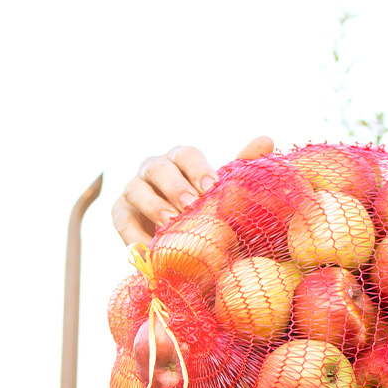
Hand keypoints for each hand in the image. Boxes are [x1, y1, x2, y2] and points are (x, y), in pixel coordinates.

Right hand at [111, 136, 274, 246]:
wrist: (184, 245)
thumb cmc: (206, 213)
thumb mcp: (225, 193)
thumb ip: (242, 168)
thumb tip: (266, 139)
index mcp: (180, 160)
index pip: (185, 154)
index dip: (197, 168)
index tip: (211, 187)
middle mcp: (153, 170)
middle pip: (157, 168)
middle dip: (173, 185)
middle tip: (189, 205)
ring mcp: (134, 191)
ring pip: (136, 190)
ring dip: (152, 206)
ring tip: (169, 224)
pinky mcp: (120, 214)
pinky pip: (122, 221)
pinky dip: (133, 234)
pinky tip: (150, 248)